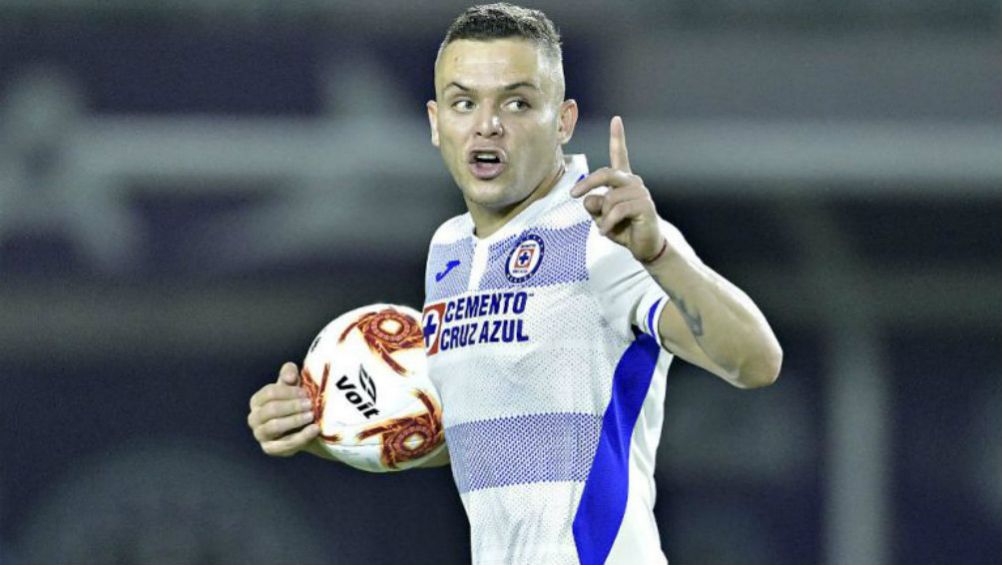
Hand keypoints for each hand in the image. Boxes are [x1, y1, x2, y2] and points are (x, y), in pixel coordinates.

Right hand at [247, 362, 319, 456]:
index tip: (305, 392)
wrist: (303, 426)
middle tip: (310, 404)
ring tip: (312, 415)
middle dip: (293, 406)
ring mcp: (260, 434)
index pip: (270, 393)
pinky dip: (301, 437)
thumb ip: (289, 373)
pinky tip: (314, 429)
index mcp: (257, 400)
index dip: (289, 392)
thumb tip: (290, 378)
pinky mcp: (270, 449)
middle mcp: (254, 418)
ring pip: (275, 426)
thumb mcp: (293, 384)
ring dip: (295, 420)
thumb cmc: (295, 401)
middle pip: (271, 409)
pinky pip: (285, 444)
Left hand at [570, 116, 663, 261]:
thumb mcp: (601, 216)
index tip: (616, 119)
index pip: (620, 155)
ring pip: (609, 198)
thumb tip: (588, 198)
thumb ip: (593, 205)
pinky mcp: (644, 206)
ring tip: (605, 227)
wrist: (645, 246)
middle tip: (573, 194)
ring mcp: (640, 193)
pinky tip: (605, 232)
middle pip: (606, 173)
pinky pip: (617, 211)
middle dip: (587, 183)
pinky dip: (607, 223)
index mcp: (623, 180)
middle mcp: (633, 182)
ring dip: (602, 216)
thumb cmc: (623, 228)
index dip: (618, 137)